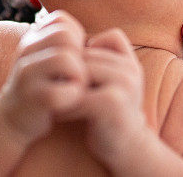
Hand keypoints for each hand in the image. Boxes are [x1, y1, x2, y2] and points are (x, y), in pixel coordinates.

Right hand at [0, 10, 87, 142]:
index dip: (76, 36)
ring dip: (80, 75)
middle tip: (79, 74)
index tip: (75, 56)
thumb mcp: (48, 60)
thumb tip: (105, 36)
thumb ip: (66, 45)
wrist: (11, 121)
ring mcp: (27, 74)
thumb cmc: (41, 87)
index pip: (61, 20)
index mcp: (32, 39)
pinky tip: (70, 103)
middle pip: (65, 36)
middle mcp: (26, 51)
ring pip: (65, 58)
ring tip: (76, 87)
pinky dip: (73, 96)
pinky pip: (62, 90)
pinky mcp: (33, 98)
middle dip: (80, 54)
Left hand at [59, 28, 148, 166]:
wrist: (127, 147)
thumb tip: (67, 36)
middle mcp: (130, 70)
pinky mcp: (114, 103)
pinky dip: (67, 105)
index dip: (81, 54)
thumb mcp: (110, 80)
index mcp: (129, 61)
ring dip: (65, 87)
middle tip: (52, 85)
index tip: (70, 74)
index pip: (100, 39)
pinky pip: (80, 95)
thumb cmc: (110, 112)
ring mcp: (125, 85)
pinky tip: (61, 115)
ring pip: (82, 72)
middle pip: (86, 56)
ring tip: (56, 99)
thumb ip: (99, 58)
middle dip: (68, 71)